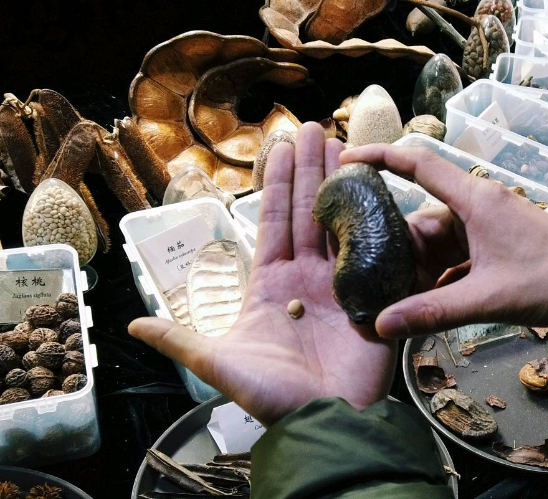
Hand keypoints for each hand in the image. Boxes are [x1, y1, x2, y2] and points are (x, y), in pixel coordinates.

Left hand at [129, 123, 396, 425]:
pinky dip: (375, 220)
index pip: (273, 221)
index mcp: (271, 283)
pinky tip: (375, 189)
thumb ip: (180, 338)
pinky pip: (373, 251)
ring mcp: (339, 284)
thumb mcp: (219, 363)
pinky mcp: (370, 295)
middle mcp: (305, 277)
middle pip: (306, 212)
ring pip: (338, 222)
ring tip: (341, 143)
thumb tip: (133, 323)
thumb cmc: (271, 396)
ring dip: (339, 183)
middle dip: (309, 170)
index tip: (281, 147)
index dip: (276, 184)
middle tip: (315, 129)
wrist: (322, 423)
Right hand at [340, 144, 547, 338]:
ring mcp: (479, 228)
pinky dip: (434, 278)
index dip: (380, 156)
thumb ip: (433, 311)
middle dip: (394, 248)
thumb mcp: (487, 297)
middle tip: (366, 273)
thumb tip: (382, 325)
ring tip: (389, 294)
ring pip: (431, 244)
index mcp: (472, 200)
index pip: (419, 164)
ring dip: (414, 269)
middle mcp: (471, 207)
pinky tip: (419, 301)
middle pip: (418, 220)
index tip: (347, 158)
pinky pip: (448, 259)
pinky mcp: (486, 246)